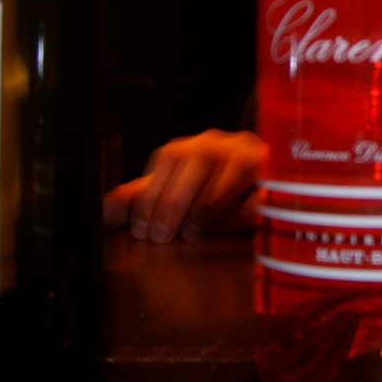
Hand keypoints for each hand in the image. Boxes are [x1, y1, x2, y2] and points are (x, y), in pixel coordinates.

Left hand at [104, 129, 267, 242]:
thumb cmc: (214, 198)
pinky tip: (226, 229)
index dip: (153, 194)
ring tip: (192, 234)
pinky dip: (239, 212)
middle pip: (197, 161)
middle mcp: (225, 144)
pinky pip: (257, 190)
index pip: (171, 158)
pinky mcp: (277, 177)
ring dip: (205, 208)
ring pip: (228, 171)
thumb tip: (103, 212)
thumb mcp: (176, 197)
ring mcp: (254, 156)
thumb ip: (144, 200)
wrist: (267, 191)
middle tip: (163, 237)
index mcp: (196, 146)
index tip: (143, 229)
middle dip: (175, 203)